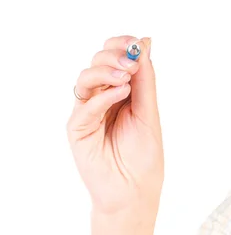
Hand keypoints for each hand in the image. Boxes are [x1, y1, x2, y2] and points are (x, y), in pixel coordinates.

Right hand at [66, 36, 163, 218]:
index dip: (121, 45)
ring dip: (106, 71)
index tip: (137, 42)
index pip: (113, 58)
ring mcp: (87, 112)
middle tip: (132, 63)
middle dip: (114, 56)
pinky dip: (104, 95)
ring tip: (127, 77)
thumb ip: (145, 79)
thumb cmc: (143, 156)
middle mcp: (101, 98)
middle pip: (97, 62)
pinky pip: (85, 105)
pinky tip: (121, 92)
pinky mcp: (77, 129)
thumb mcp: (149, 111)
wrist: (135, 191)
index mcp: (120, 92)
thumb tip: (145, 42)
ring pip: (86, 79)